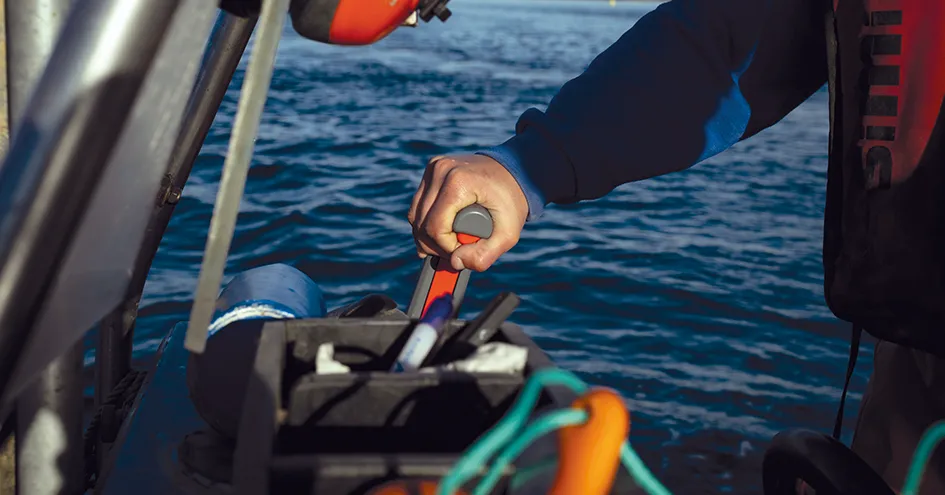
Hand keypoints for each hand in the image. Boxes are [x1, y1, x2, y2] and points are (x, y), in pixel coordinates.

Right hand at [408, 154, 528, 271]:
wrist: (516, 169)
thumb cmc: (511, 201)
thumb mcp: (508, 234)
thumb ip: (484, 255)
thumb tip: (455, 262)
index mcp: (458, 182)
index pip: (435, 227)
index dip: (446, 248)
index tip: (464, 250)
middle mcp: (441, 170)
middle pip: (421, 223)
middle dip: (436, 245)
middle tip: (457, 250)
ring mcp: (434, 167)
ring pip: (415, 215)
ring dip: (428, 236)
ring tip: (450, 241)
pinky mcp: (431, 170)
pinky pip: (418, 205)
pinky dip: (426, 222)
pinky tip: (441, 231)